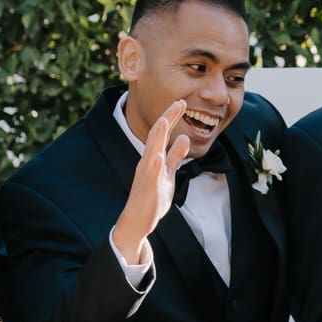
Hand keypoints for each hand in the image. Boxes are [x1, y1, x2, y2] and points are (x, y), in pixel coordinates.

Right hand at [113, 101, 189, 260]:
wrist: (138, 220)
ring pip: (151, 151)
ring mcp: (146, 175)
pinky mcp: (147, 189)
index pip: (163, 133)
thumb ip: (175, 157)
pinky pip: (150, 176)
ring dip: (158, 136)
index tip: (183, 102)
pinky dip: (154, 165)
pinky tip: (158, 156)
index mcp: (154, 157)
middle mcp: (148, 162)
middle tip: (180, 102)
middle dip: (168, 118)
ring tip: (165, 120)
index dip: (172, 117)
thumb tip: (183, 139)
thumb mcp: (168, 173)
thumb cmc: (153, 196)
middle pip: (157, 136)